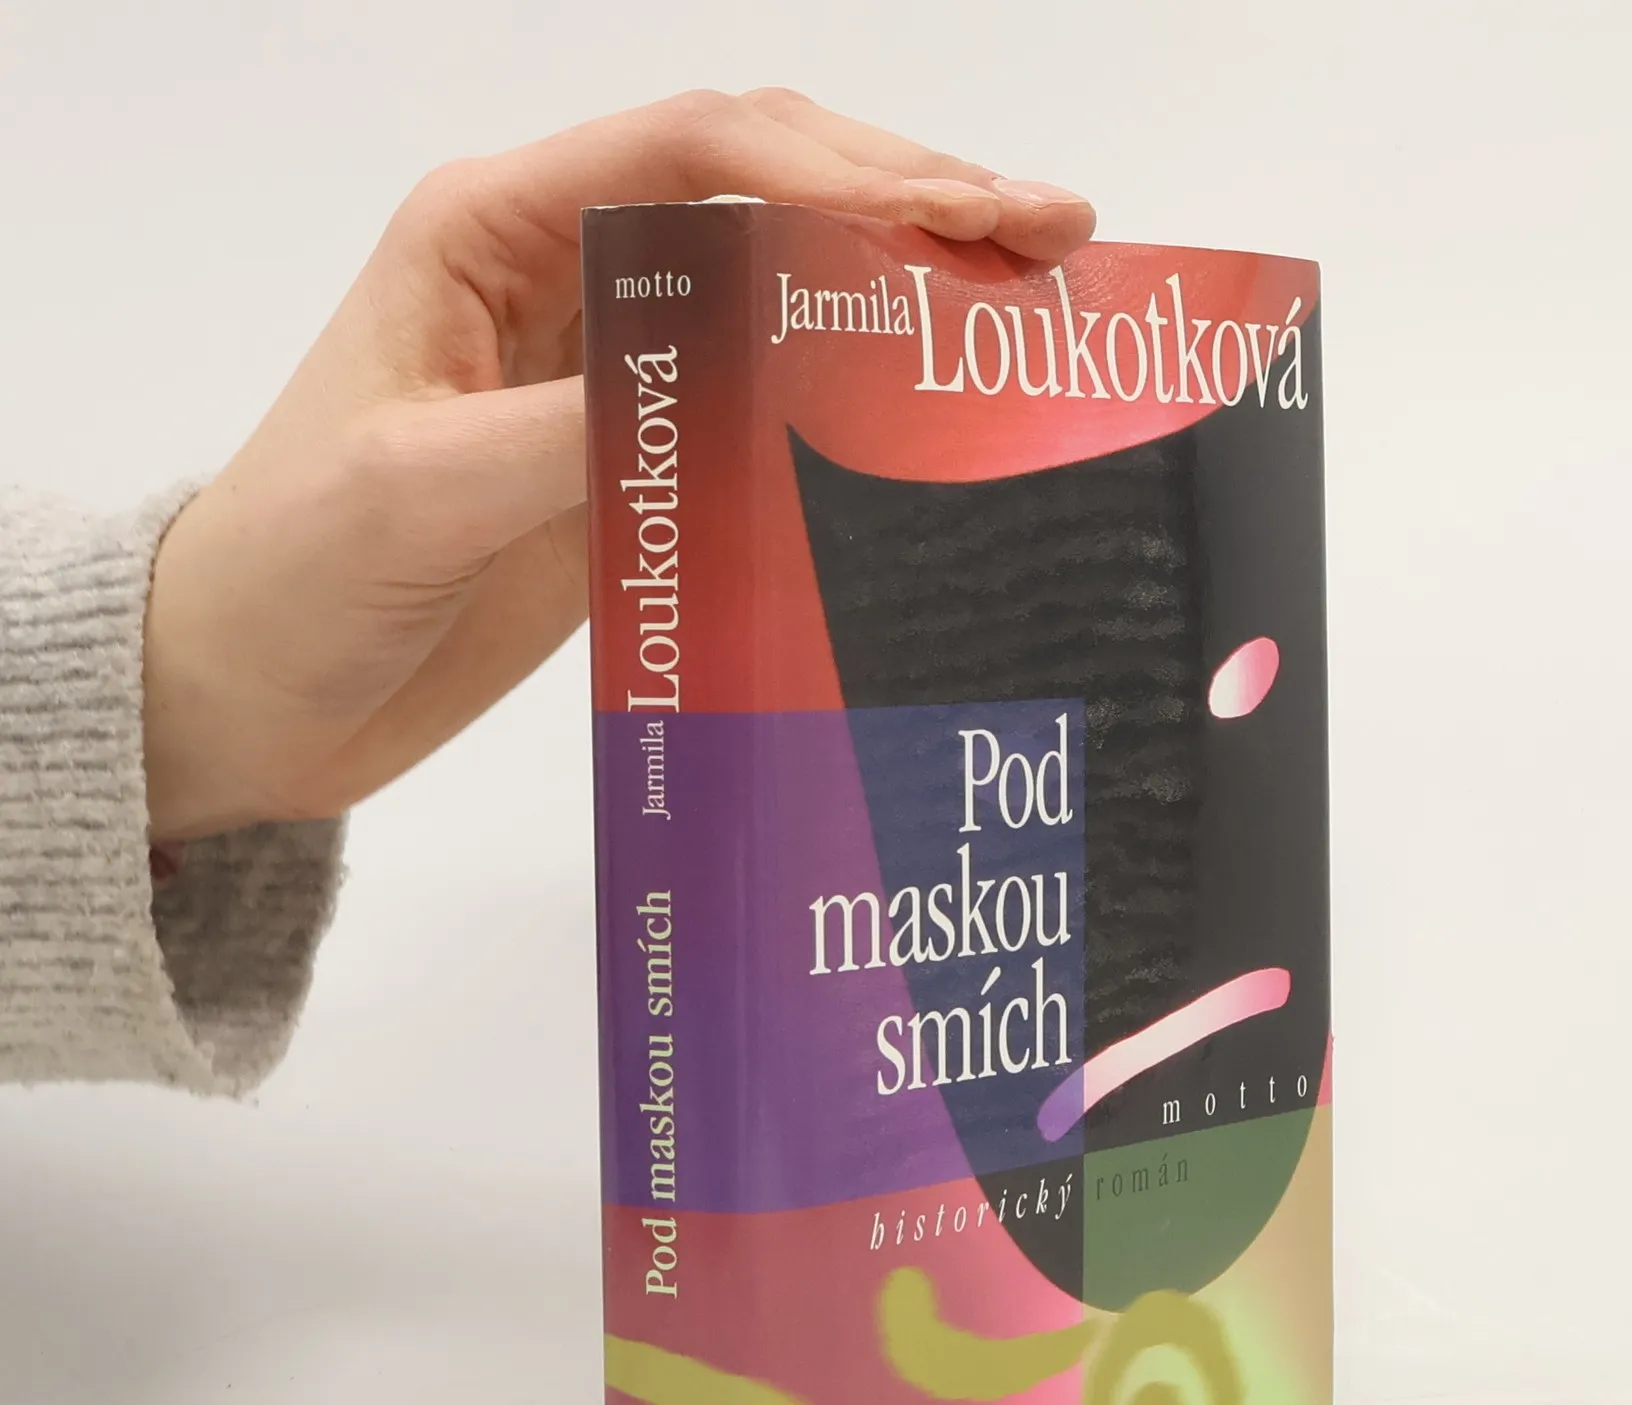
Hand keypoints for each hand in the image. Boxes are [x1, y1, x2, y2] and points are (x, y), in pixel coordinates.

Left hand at [141, 91, 1095, 840]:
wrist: (251, 693)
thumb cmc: (289, 575)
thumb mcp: (416, 494)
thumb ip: (575, 429)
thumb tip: (749, 381)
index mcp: (489, 232)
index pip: (692, 153)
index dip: (838, 167)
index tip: (965, 211)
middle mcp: (563, 275)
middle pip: (761, 190)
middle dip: (909, 195)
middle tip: (1050, 234)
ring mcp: (609, 368)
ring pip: (781, 286)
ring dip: (901, 282)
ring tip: (1026, 302)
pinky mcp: (637, 459)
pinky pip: (768, 402)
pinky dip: (858, 395)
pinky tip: (934, 411)